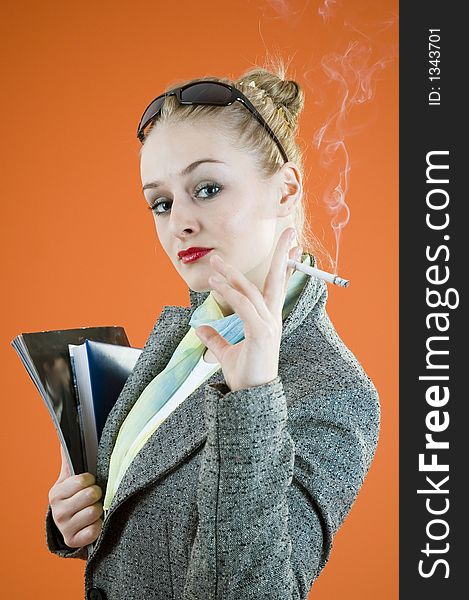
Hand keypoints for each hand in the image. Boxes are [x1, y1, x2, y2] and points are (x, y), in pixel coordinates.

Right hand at [48, 444, 103, 547]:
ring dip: (99, 510)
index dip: (91, 479)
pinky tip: (94, 523)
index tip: (90, 481)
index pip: (82, 480)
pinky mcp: (73, 542)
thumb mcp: (70, 478)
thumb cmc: (74, 496)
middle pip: (90, 495)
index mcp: (56, 493)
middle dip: (97, 494)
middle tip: (94, 496)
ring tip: (94, 509)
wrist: (70, 526)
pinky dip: (98, 526)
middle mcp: (57, 511)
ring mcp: (65, 528)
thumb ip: (69, 459)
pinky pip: (94, 531)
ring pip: (94, 512)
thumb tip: (63, 438)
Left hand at [194, 227, 301, 391]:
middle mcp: (272, 319)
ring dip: (234, 274)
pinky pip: (244, 306)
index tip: (294, 247)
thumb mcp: (226, 353)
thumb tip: (202, 328)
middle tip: (288, 231)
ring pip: (252, 291)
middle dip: (283, 255)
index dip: (286, 266)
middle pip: (278, 281)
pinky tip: (216, 284)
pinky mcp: (261, 333)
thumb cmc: (245, 375)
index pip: (279, 287)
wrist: (251, 398)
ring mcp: (269, 325)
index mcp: (269, 321)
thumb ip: (216, 338)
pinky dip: (230, 293)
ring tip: (215, 263)